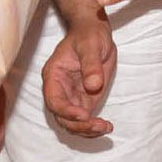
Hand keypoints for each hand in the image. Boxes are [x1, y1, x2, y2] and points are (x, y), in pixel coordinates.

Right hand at [41, 20, 115, 136]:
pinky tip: (107, 126)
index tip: (85, 115)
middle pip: (62, 116)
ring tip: (105, 127)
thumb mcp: (91, 45)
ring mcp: (71, 96)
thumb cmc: (88, 34)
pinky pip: (84, 120)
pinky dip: (93, 127)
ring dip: (86, 130)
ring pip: (72, 123)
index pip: (54, 100)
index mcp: (54, 75)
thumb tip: (93, 86)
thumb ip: (91, 64)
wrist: (94, 31)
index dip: (66, 111)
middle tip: (98, 125)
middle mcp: (59, 89)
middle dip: (79, 125)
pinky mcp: (84, 100)